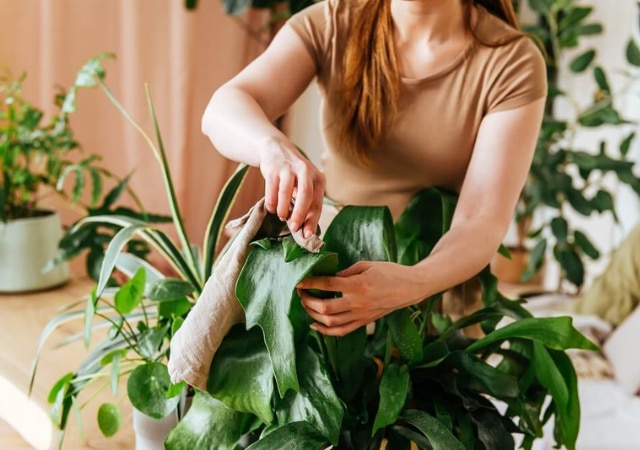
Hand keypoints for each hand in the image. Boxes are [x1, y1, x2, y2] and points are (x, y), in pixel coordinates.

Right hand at [258, 137, 324, 237]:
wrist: (277, 149)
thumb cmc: (293, 175)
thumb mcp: (304, 186)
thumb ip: (306, 205)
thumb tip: (306, 232)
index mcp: (318, 178)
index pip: (317, 203)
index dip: (312, 220)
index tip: (307, 235)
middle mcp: (306, 171)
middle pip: (305, 195)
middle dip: (299, 214)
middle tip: (294, 227)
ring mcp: (289, 168)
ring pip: (286, 192)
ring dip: (283, 209)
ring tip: (281, 216)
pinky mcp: (273, 168)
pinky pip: (271, 189)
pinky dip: (271, 202)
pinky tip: (272, 208)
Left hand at [297, 261, 425, 335]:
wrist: (411, 287)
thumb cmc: (390, 272)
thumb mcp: (367, 265)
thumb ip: (346, 272)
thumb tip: (328, 277)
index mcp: (358, 285)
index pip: (328, 285)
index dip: (310, 282)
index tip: (299, 280)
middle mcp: (358, 303)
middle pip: (325, 307)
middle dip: (308, 301)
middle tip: (301, 293)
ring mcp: (361, 315)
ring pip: (330, 322)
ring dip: (313, 315)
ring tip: (306, 305)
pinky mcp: (364, 322)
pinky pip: (341, 331)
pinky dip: (325, 330)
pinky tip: (315, 324)